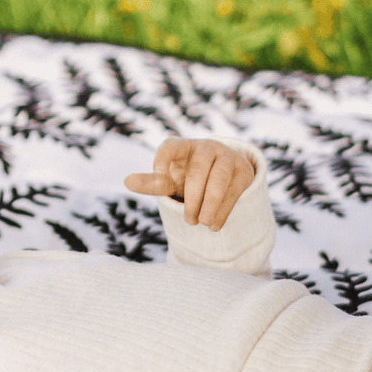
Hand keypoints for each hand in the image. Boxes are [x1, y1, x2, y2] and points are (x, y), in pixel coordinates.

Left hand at [124, 138, 254, 230]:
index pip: (169, 147)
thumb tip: (127, 181)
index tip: (159, 179)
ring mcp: (227, 156)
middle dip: (193, 197)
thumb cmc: (187, 178)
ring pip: (220, 179)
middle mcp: (206, 147)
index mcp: (182, 147)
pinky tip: (214, 225)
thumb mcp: (169, 181)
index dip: (162, 161)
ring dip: (210, 204)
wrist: (222, 177)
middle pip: (199, 169)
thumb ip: (151, 183)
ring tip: (202, 223)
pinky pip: (234, 190)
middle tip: (188, 220)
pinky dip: (223, 210)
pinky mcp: (243, 171)